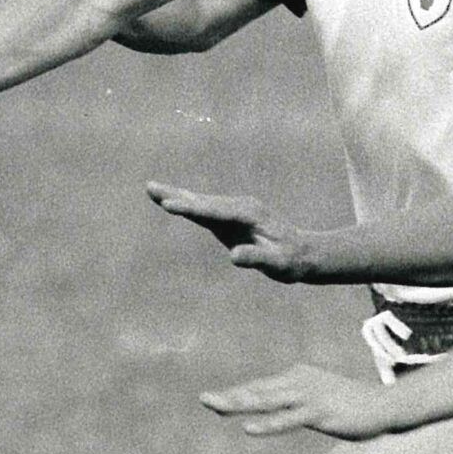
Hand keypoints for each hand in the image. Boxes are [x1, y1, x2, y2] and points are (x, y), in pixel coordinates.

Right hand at [146, 182, 312, 280]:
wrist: (303, 253)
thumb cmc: (291, 261)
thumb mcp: (277, 264)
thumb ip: (257, 258)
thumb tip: (234, 256)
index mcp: (249, 215)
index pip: (215, 211)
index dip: (192, 208)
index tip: (171, 205)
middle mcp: (240, 207)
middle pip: (204, 201)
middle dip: (177, 196)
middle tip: (151, 188)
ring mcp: (234, 210)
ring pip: (201, 201)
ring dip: (176, 195)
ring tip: (150, 188)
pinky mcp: (230, 217)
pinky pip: (204, 209)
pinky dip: (185, 203)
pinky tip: (169, 199)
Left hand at [201, 364, 401, 438]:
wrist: (385, 406)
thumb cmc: (352, 405)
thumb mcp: (319, 400)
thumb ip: (297, 403)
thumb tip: (278, 410)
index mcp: (299, 377)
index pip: (261, 387)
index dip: (237, 394)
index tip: (213, 401)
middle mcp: (300, 381)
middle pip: (258, 391)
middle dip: (230, 396)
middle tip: (203, 399)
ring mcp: (310, 396)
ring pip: (268, 401)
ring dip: (240, 404)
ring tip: (216, 407)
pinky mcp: (321, 413)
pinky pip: (289, 420)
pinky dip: (267, 424)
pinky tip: (248, 428)